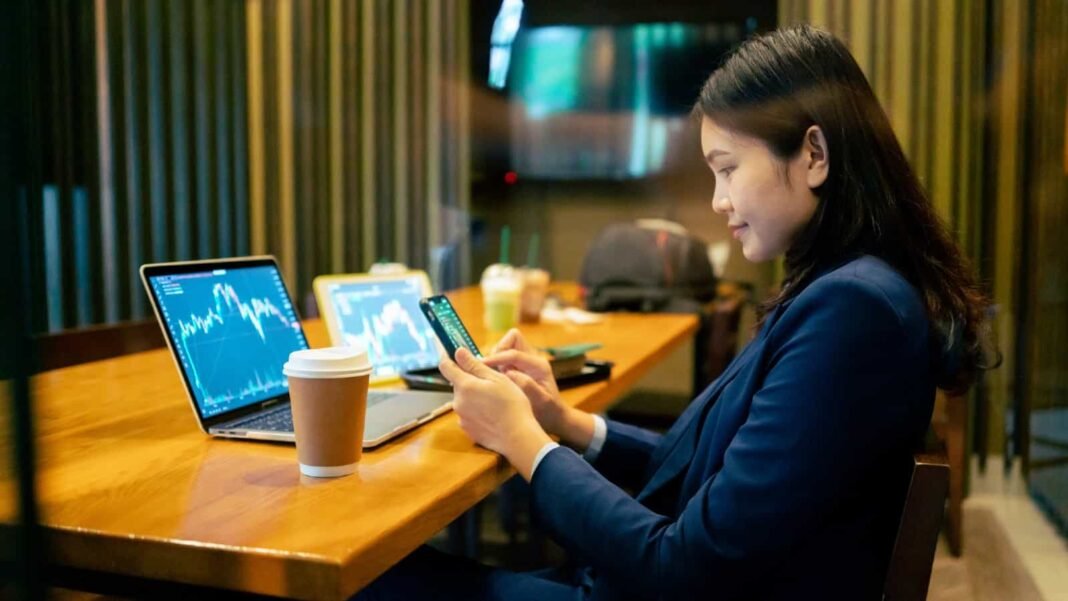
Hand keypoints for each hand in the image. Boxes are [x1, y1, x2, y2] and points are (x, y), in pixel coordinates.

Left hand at [439, 348, 551, 478]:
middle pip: (458, 384)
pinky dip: (477, 411)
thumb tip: (458, 352)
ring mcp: (461, 417)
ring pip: (464, 399)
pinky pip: (469, 414)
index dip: (447, 357)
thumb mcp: (496, 378)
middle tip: (490, 382)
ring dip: (474, 396)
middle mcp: (457, 402)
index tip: (452, 352)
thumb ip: (474, 365)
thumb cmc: (511, 404)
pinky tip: (492, 414)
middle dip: (469, 380)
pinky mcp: (467, 429)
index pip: (445, 366)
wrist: (517, 437)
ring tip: (494, 401)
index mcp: (464, 386)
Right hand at [484, 329, 594, 452]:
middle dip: (498, 351)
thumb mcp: (540, 401)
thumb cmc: (548, 411)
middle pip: (511, 339)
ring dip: (496, 358)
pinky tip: (494, 379)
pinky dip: (497, 364)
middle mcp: (533, 359)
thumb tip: (509, 373)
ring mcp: (526, 362)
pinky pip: (504, 357)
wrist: (554, 417)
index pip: (514, 353)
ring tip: (492, 376)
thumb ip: (527, 386)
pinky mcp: (519, 367)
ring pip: (506, 346)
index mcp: (539, 365)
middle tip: (491, 370)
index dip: (497, 357)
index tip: (483, 365)